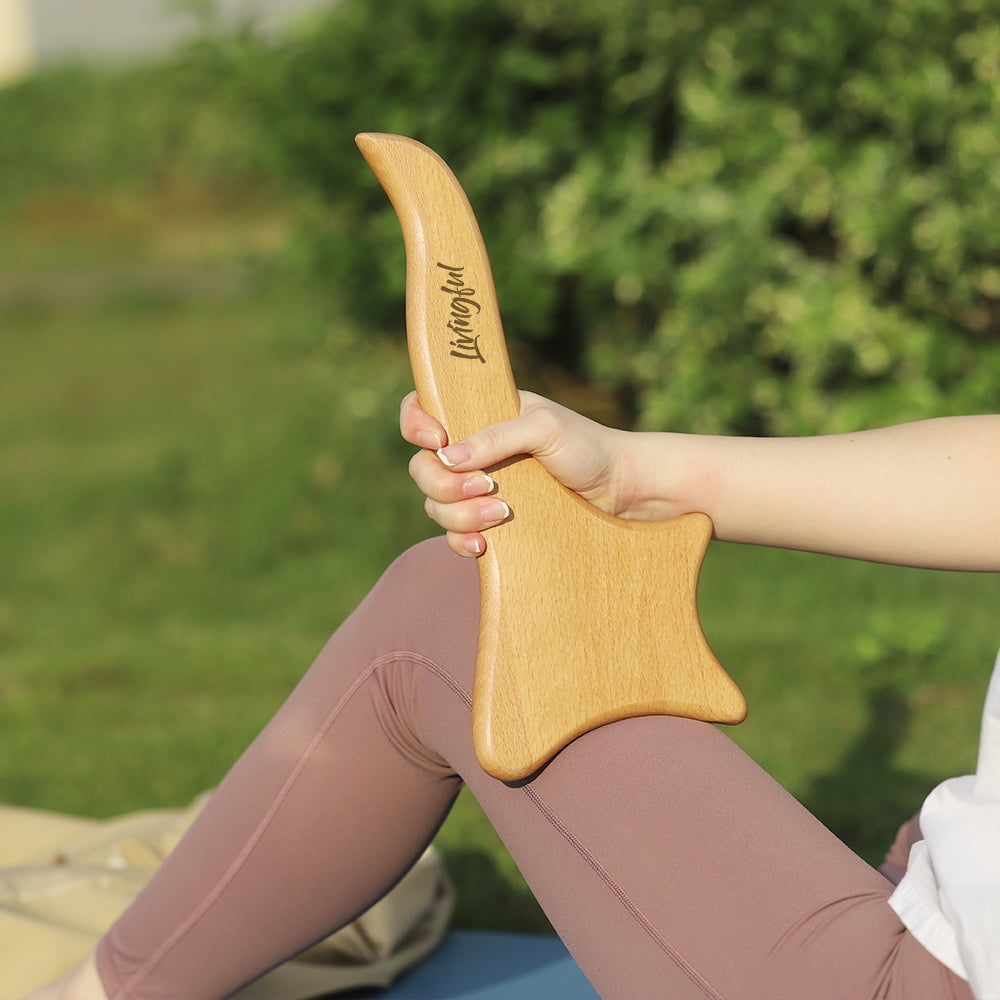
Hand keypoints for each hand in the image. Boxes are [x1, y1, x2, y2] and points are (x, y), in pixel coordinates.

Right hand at [400, 390, 643, 555]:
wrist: (622, 492)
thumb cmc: (588, 447)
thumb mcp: (545, 429)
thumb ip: (496, 436)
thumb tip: (447, 456)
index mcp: (481, 416)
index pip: (424, 410)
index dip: (416, 424)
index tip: (436, 440)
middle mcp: (474, 452)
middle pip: (423, 467)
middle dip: (445, 483)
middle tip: (488, 486)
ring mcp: (479, 489)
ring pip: (436, 504)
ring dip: (460, 513)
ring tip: (503, 513)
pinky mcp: (490, 523)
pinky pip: (455, 535)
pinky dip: (462, 541)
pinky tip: (484, 545)